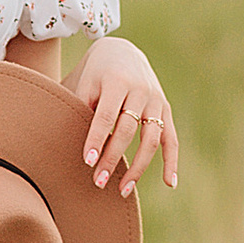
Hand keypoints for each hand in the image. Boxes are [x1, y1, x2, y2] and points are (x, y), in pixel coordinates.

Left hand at [73, 38, 178, 196]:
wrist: (122, 52)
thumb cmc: (95, 75)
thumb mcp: (84, 83)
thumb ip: (80, 108)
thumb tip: (72, 146)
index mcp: (116, 81)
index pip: (106, 115)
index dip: (98, 139)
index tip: (88, 162)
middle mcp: (140, 90)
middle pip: (128, 130)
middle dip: (113, 157)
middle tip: (98, 182)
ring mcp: (155, 101)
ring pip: (152, 138)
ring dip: (138, 167)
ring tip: (123, 190)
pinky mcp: (165, 110)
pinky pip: (171, 139)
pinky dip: (172, 161)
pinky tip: (169, 183)